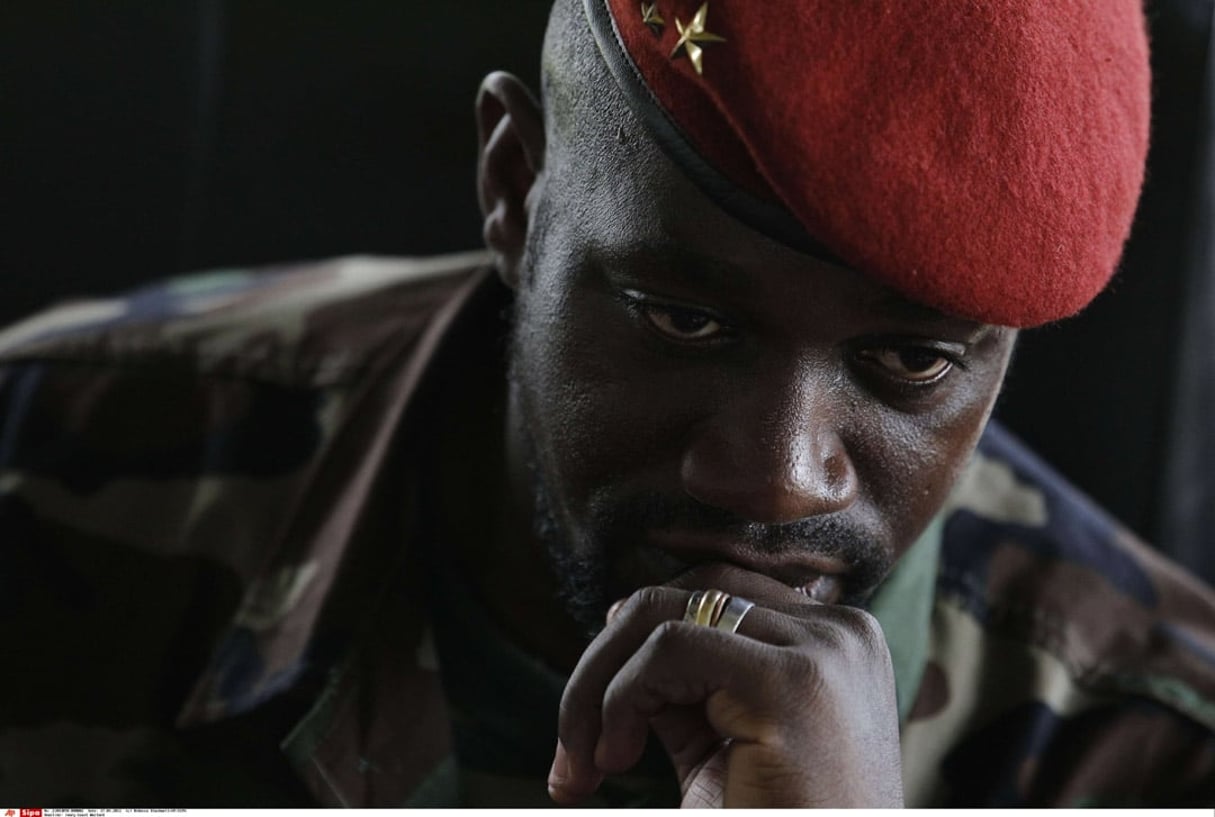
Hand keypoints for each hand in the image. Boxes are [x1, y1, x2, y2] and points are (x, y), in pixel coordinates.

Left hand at [547, 563, 903, 807]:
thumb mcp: (721, 745)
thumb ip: (686, 685)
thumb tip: (614, 625)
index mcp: (833, 639)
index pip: (710, 595)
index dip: (638, 648)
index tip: (597, 725)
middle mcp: (840, 632)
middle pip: (683, 592)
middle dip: (608, 661)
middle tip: (573, 748)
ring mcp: (824, 652)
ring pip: (663, 614)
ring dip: (599, 685)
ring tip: (589, 761)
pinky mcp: (793, 684)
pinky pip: (669, 647)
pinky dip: (620, 696)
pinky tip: (614, 758)